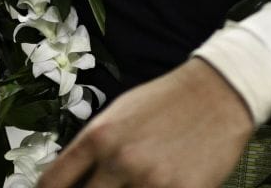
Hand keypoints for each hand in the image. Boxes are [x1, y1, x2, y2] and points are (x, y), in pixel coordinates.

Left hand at [38, 59, 253, 187]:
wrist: (217, 92)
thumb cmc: (166, 101)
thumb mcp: (118, 114)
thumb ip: (93, 150)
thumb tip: (71, 180)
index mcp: (98, 137)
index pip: (53, 183)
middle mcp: (120, 160)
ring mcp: (151, 181)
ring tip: (129, 185)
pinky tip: (156, 187)